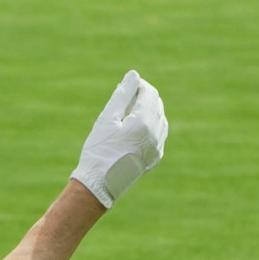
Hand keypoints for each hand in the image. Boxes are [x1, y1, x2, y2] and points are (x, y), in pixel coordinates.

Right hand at [71, 71, 167, 209]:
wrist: (99, 184)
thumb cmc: (99, 149)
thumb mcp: (107, 118)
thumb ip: (122, 94)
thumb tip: (133, 75)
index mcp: (144, 122)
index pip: (149, 93)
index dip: (138, 85)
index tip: (124, 86)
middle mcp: (156, 134)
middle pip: (156, 104)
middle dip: (142, 97)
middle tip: (123, 98)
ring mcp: (158, 147)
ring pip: (159, 119)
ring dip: (147, 111)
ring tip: (126, 113)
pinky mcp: (155, 157)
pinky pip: (159, 134)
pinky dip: (150, 125)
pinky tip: (134, 129)